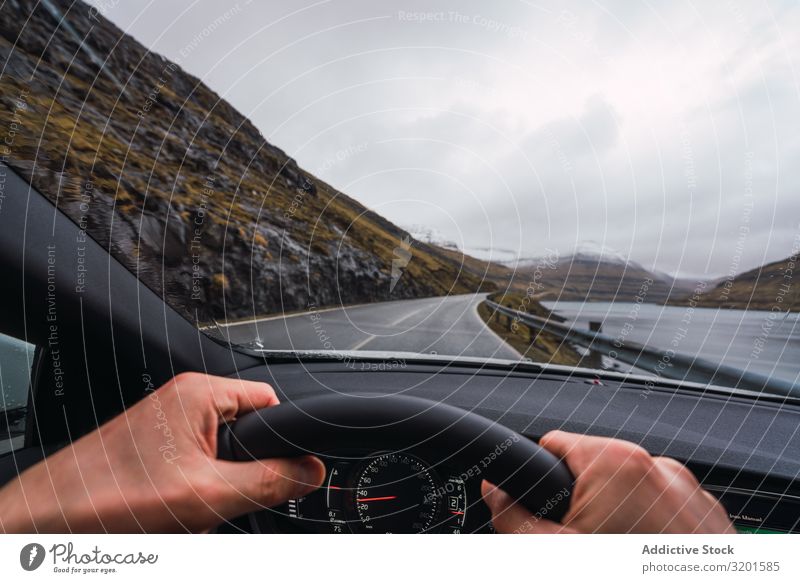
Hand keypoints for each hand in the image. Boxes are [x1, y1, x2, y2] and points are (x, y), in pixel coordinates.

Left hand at [0, 372, 325, 531]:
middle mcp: (183, 401)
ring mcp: (166, 426)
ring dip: (216, 487)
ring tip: (185, 506)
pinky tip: (171, 511)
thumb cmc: (107, 496)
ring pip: (222, 456)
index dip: (280, 442)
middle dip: (242, 472)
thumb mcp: (207, 495)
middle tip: (215, 496)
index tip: (277, 474)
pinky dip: (193, 493)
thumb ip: (269, 481)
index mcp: (200, 393)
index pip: (272, 403)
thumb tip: (311, 471)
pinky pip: (196, 468)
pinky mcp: (153, 450)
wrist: (46, 521)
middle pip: (249, 433)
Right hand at [482, 430, 734, 533]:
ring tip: (621, 554)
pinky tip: (647, 557)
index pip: (553, 443)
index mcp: (615, 463)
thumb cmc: (631, 577)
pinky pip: (666, 510)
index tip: (545, 504)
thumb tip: (494, 492)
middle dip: (582, 504)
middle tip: (585, 542)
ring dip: (619, 517)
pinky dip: (652, 530)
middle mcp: (657, 466)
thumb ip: (515, 517)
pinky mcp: (710, 516)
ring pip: (630, 492)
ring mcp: (689, 491)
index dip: (540, 476)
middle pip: (593, 470)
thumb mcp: (556, 552)